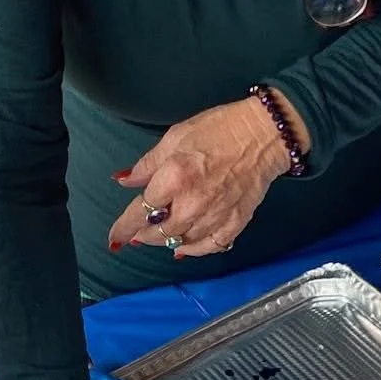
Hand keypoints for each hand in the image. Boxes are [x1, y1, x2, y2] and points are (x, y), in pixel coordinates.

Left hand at [108, 97, 292, 259]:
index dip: (125, 225)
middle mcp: (192, 202)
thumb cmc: (220, 129)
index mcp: (174, 178)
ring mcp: (215, 215)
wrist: (264, 134)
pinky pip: (210, 246)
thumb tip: (126, 180)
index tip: (116, 236)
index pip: (141, 210)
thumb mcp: (175, 137)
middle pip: (159, 232)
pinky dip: (195, 250)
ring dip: (166, 241)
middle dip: (144, 235)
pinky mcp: (235, 222)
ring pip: (182, 242)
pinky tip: (185, 248)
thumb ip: (148, 164)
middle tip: (138, 234)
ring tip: (160, 236)